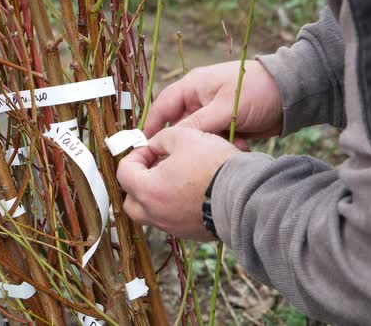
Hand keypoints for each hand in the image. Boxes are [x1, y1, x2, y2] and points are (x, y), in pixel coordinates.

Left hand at [117, 127, 239, 239]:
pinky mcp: (190, 233)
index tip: (151, 149)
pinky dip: (174, 206)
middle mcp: (156, 214)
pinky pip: (172, 220)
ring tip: (174, 179)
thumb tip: (155, 147)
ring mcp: (172, 227)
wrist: (247, 195)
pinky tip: (191, 191)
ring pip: (151, 213)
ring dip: (155, 196)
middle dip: (138, 182)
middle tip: (154, 167)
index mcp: (148, 190)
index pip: (124, 173)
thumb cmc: (214, 165)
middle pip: (131, 201)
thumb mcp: (184, 136)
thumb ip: (162, 139)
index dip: (135, 156)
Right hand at [144, 60, 282, 140]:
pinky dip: (225, 146)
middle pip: (180, 127)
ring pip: (199, 137)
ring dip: (211, 145)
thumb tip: (170, 141)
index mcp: (192, 87)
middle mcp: (199, 100)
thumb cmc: (257, 90)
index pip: (162, 107)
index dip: (151, 127)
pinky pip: (215, 141)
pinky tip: (241, 146)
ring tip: (230, 147)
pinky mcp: (226, 124)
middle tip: (192, 158)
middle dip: (190, 142)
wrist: (293, 93)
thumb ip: (197, 124)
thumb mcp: (225, 108)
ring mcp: (212, 113)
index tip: (145, 149)